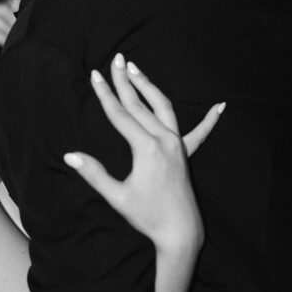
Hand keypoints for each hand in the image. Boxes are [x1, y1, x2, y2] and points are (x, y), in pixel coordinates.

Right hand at [64, 54, 224, 250]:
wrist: (180, 232)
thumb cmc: (147, 216)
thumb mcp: (117, 197)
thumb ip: (94, 173)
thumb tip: (70, 156)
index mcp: (146, 148)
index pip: (121, 114)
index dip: (106, 94)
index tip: (95, 75)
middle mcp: (164, 141)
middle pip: (140, 104)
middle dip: (125, 81)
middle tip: (115, 59)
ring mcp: (178, 146)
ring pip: (164, 108)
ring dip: (150, 87)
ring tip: (137, 70)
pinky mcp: (186, 156)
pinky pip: (200, 134)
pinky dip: (209, 120)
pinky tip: (220, 106)